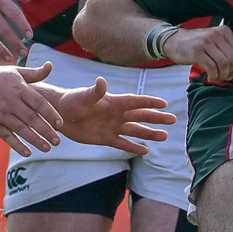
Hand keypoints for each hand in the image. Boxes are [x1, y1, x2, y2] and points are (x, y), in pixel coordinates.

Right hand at [0, 61, 66, 155]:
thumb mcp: (15, 72)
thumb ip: (35, 73)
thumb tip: (50, 65)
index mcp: (19, 88)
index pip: (38, 102)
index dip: (50, 113)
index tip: (60, 123)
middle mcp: (10, 101)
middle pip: (31, 118)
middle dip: (46, 130)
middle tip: (58, 141)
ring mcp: (0, 113)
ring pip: (20, 129)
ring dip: (34, 140)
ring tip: (47, 148)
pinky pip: (6, 135)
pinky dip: (17, 144)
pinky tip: (28, 152)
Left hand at [43, 76, 176, 153]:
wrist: (59, 114)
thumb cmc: (71, 101)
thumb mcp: (84, 96)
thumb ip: (95, 91)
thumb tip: (102, 81)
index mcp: (114, 101)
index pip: (136, 101)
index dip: (150, 102)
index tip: (164, 103)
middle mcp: (116, 114)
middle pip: (141, 116)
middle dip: (157, 118)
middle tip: (173, 120)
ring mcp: (112, 126)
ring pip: (135, 130)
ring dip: (150, 133)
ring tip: (165, 136)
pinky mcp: (105, 138)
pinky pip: (122, 143)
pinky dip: (133, 147)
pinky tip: (145, 150)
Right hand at [164, 27, 232, 81]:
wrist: (174, 41)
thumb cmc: (197, 44)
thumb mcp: (216, 43)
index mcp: (224, 31)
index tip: (230, 73)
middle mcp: (216, 35)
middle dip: (230, 72)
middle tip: (223, 77)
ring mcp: (206, 42)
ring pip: (223, 64)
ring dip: (221, 75)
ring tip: (216, 77)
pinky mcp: (197, 51)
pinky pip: (212, 67)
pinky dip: (213, 75)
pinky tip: (209, 77)